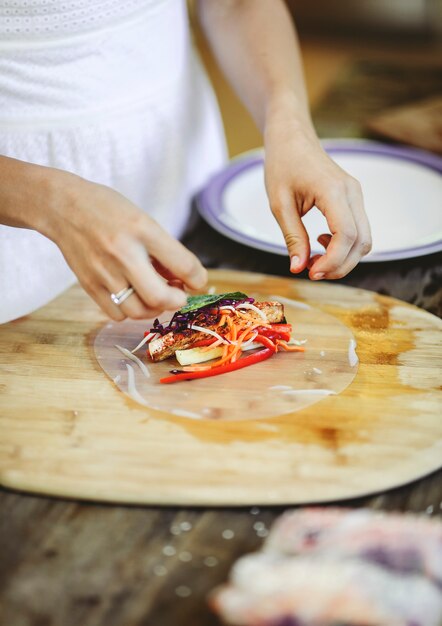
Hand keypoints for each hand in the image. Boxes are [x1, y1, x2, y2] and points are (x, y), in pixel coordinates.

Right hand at [44, 173, 207, 319]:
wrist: (63, 207)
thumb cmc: (108, 211)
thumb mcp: (143, 220)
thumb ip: (164, 249)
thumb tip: (186, 279)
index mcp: (142, 230)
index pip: (183, 263)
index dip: (198, 278)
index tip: (198, 281)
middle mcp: (123, 253)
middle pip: (159, 296)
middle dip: (177, 300)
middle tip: (179, 293)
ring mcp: (104, 272)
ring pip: (139, 311)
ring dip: (155, 308)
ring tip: (157, 295)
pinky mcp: (89, 285)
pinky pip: (117, 314)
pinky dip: (131, 311)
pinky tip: (133, 297)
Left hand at [264, 116, 371, 279]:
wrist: (292, 138)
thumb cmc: (282, 165)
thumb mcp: (279, 205)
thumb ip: (292, 237)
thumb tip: (298, 269)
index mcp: (333, 191)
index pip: (346, 235)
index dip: (332, 261)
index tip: (311, 273)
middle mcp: (352, 192)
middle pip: (361, 242)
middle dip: (339, 265)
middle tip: (311, 272)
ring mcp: (356, 195)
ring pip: (364, 239)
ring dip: (343, 258)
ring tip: (314, 260)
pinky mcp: (354, 199)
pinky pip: (359, 230)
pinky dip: (344, 246)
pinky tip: (320, 243)